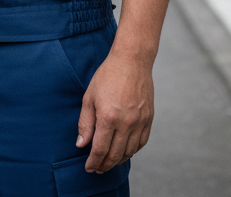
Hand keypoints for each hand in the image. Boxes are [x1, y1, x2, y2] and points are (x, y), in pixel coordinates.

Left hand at [76, 48, 154, 172]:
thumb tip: (81, 145)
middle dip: (104, 165)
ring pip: (129, 151)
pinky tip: (124, 151)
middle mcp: (126, 122)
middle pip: (115, 154)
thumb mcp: (90, 97)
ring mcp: (139, 121)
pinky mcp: (148, 119)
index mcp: (108, 117)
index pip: (100, 149)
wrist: (132, 60)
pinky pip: (141, 143)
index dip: (93, 162)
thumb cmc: (108, 75)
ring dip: (118, 160)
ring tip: (109, 162)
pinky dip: (132, 151)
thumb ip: (85, 123)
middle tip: (98, 169)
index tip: (89, 168)